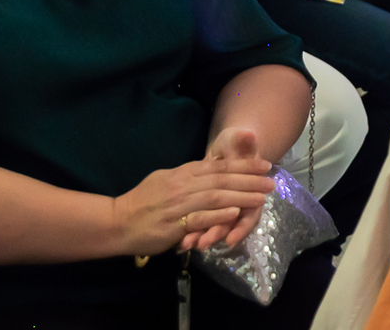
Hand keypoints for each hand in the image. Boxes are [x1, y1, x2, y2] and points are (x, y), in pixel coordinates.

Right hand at [110, 145, 274, 256]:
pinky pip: (199, 218)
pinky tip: (235, 214)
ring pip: (215, 197)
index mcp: (183, 172)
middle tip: (271, 182)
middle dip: (250, 180)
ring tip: (261, 198)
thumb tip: (211, 166)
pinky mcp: (174, 224)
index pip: (219, 166)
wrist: (117, 222)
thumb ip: (188, 173)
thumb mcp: (166, 179)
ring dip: (241, 197)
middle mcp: (183, 185)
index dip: (243, 165)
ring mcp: (179, 204)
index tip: (264, 165)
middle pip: (222, 180)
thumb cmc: (142, 201)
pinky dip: (218, 215)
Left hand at [193, 129, 270, 249]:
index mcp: (249, 189)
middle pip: (229, 221)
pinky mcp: (208, 205)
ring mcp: (224, 206)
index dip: (242, 226)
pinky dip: (194, 232)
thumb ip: (244, 141)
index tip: (230, 239)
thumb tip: (248, 135)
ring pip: (215, 225)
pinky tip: (181, 242)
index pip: (250, 213)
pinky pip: (203, 222)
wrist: (229, 149)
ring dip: (203, 235)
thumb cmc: (235, 145)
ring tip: (188, 245)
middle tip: (201, 244)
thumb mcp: (239, 140)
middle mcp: (239, 201)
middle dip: (215, 232)